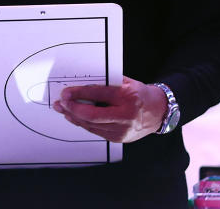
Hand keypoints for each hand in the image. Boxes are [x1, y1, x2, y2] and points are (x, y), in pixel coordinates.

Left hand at [52, 76, 167, 142]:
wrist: (158, 112)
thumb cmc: (140, 94)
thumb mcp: (125, 82)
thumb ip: (105, 82)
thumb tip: (81, 83)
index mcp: (127, 97)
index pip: (98, 95)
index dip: (78, 94)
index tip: (65, 92)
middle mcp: (125, 116)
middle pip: (92, 115)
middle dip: (72, 109)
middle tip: (61, 102)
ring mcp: (122, 130)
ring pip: (91, 125)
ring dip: (74, 117)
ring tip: (62, 109)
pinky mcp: (119, 138)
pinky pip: (96, 131)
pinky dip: (83, 123)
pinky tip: (74, 117)